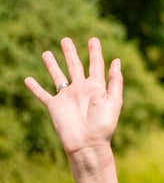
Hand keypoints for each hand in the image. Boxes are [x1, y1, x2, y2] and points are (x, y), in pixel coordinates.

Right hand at [24, 37, 122, 154]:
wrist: (88, 143)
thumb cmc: (104, 124)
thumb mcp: (114, 100)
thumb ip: (115, 81)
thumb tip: (117, 60)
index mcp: (96, 87)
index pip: (95, 65)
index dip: (95, 52)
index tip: (93, 40)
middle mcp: (81, 89)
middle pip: (74, 66)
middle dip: (70, 53)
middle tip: (65, 39)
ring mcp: (67, 97)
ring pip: (57, 76)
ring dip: (52, 65)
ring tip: (46, 53)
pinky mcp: (55, 106)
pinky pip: (43, 94)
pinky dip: (35, 87)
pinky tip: (28, 79)